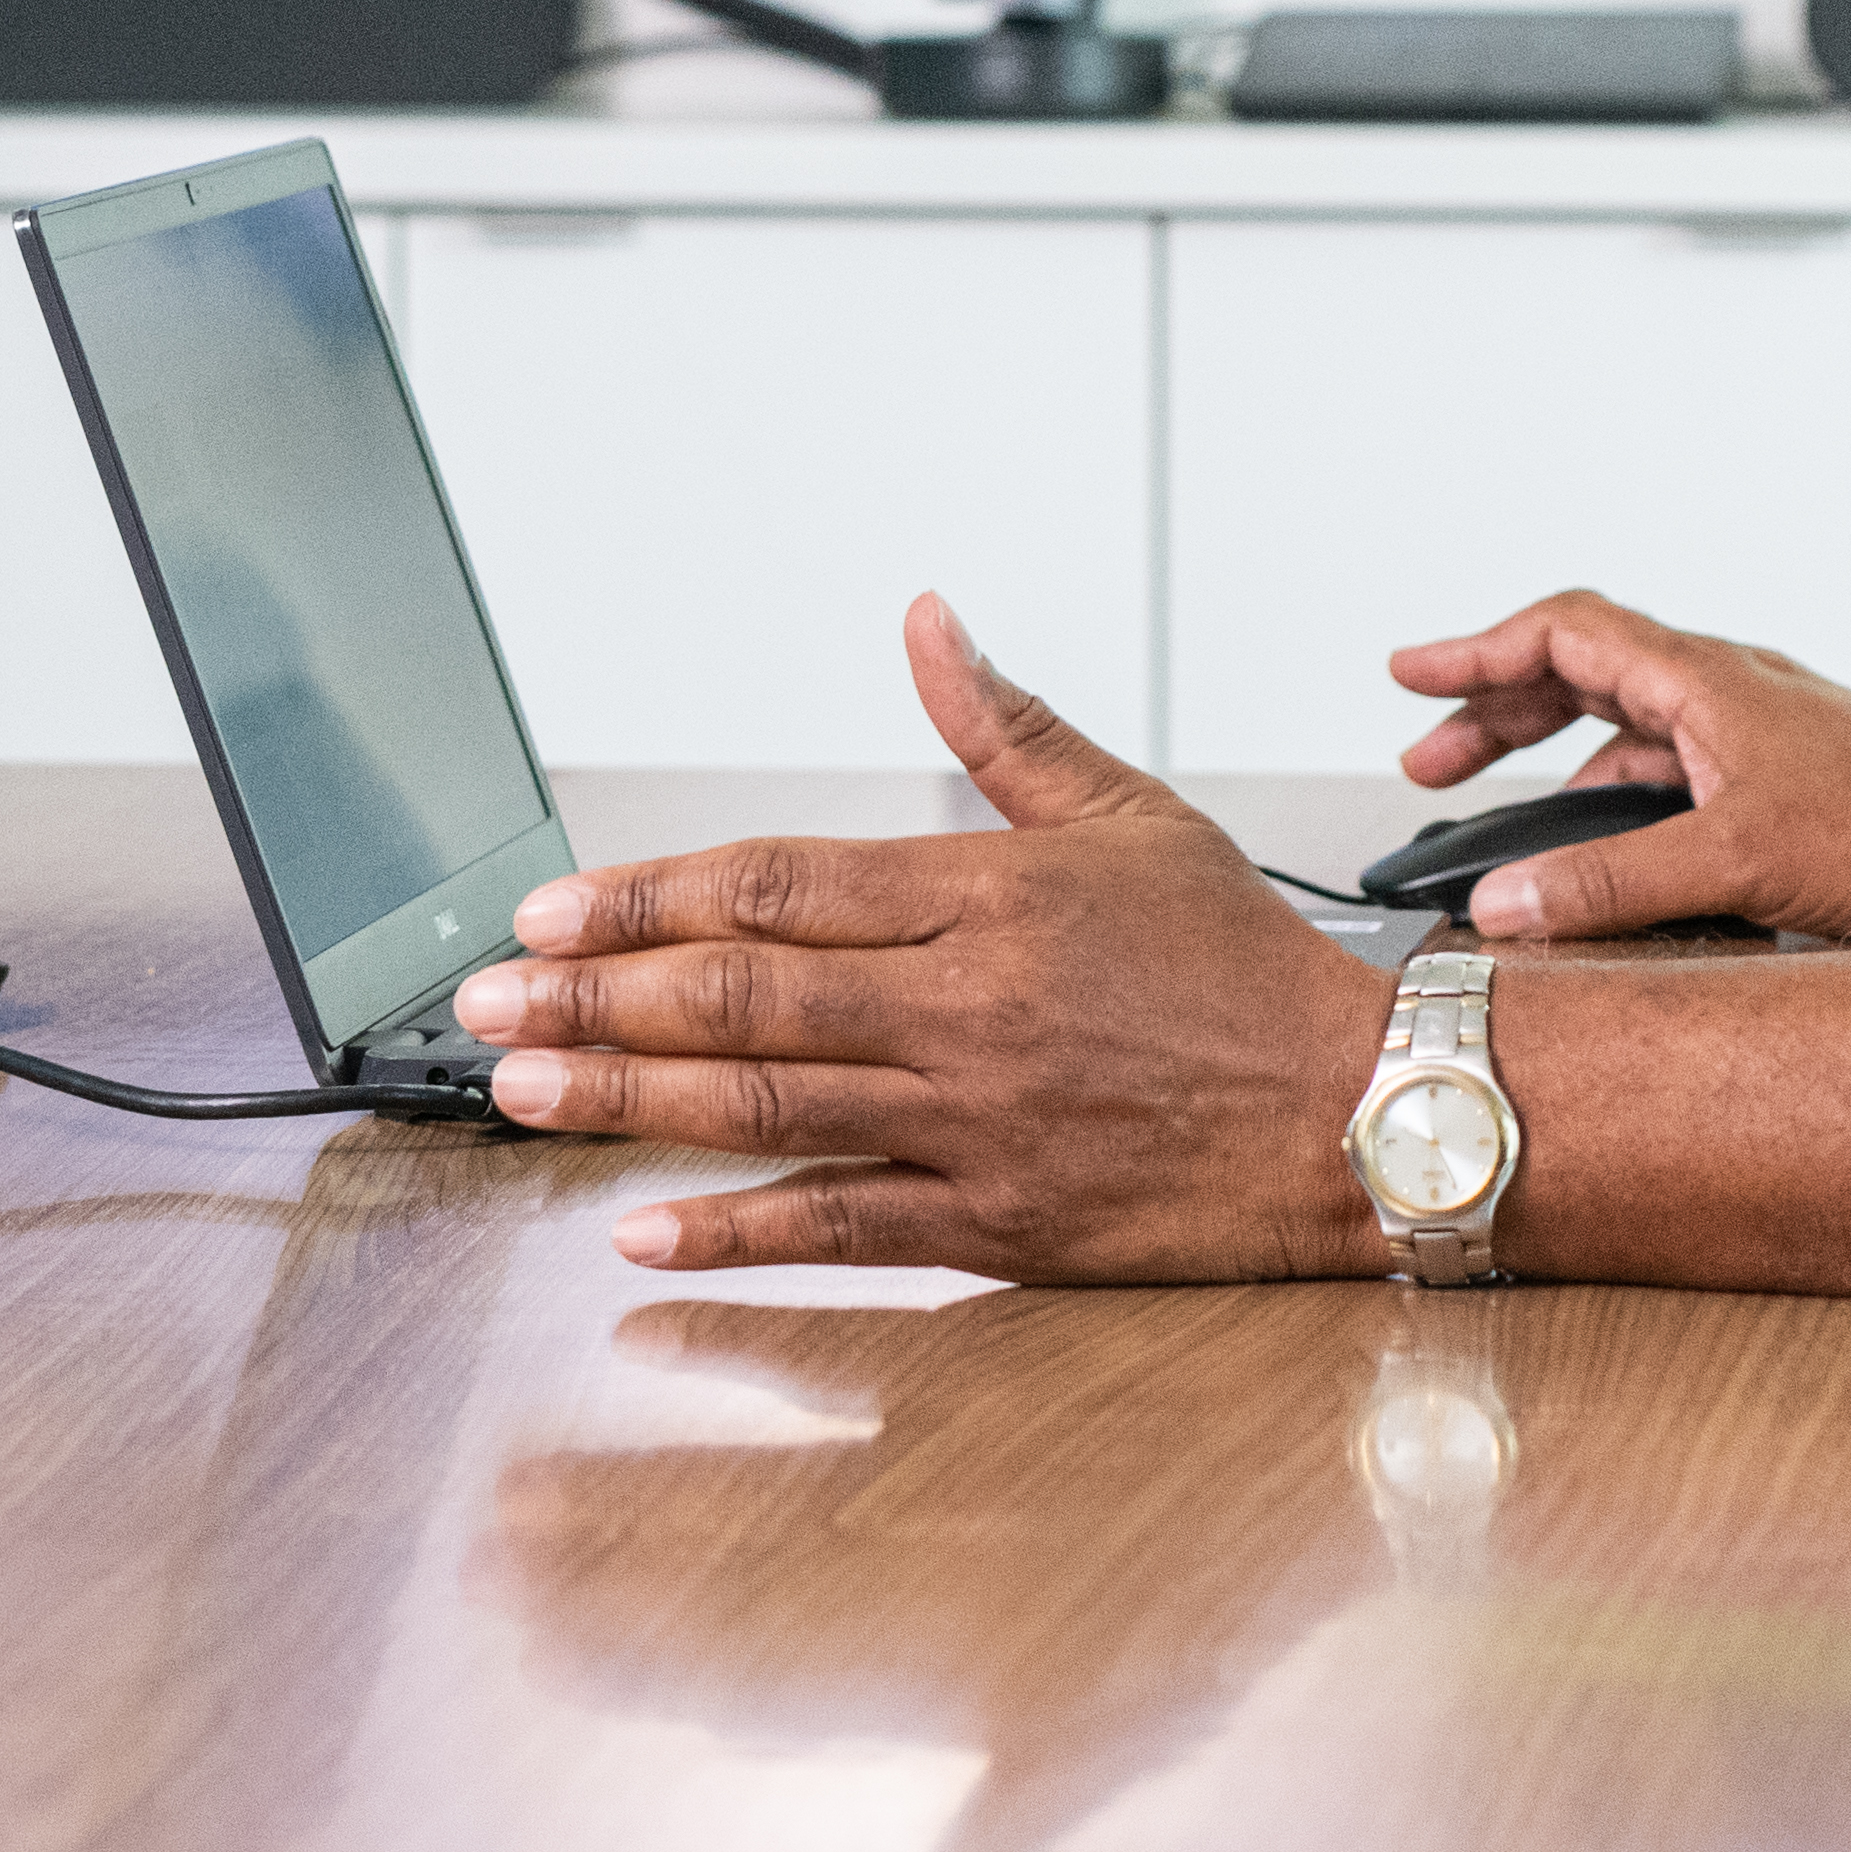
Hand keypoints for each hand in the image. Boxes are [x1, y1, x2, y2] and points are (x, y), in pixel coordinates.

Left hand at [455, 597, 1389, 1280]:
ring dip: (626, 1096)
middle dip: (594, 994)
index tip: (549, 908)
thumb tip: (926, 622)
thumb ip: (1007, 725)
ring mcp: (978, 1118)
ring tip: (520, 1090)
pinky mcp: (1000, 1222)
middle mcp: (969, 1005)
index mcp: (990, 895)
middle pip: (743, 991)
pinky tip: (638, 1225)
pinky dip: (732, 1229)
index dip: (645, 895)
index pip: (778, 882)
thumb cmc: (1248, 971)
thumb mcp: (1133, 818)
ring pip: (765, 1102)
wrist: (1365, 1108)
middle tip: (485, 1003)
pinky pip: (840, 1225)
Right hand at [1379, 586, 1850, 942]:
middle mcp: (1729, 688)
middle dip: (1498, 712)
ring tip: (1508, 809)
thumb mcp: (1733, 861)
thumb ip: (1607, 884)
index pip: (1564, 634)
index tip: (1411, 675)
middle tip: (1434, 760)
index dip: (1476, 654)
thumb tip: (1506, 905)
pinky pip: (1676, 764)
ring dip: (1558, 757)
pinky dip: (1621, 793)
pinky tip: (1614, 849)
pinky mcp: (1786, 775)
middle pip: (1584, 672)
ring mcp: (1759, 728)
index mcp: (1705, 678)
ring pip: (1632, 721)